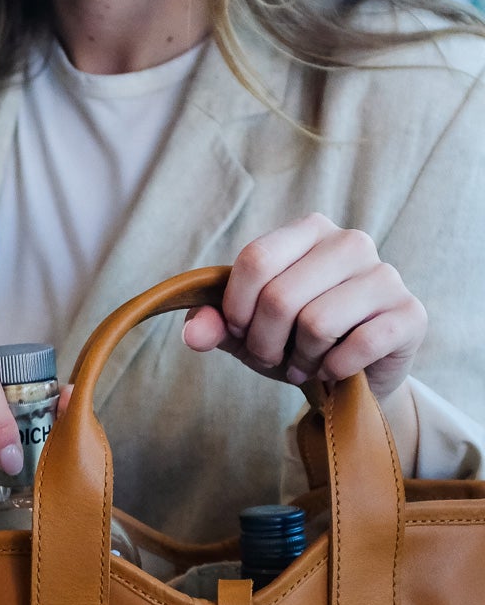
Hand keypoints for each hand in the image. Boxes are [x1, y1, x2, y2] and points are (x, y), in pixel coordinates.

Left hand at [181, 214, 427, 400]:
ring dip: (300, 359)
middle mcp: (351, 242)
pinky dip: (334, 370)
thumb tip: (194, 332)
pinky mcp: (410, 314)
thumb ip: (215, 324)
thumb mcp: (248, 331)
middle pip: (280, 296)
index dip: (235, 307)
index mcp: (309, 230)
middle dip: (264, 343)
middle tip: (272, 358)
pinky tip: (334, 370)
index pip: (255, 259)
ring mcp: (385, 275)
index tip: (238, 332)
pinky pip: (358, 345)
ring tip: (305, 364)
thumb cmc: (296, 340)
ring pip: (316, 322)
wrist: (354, 374)